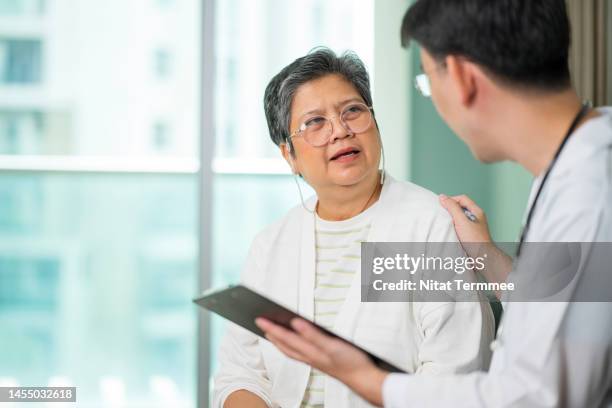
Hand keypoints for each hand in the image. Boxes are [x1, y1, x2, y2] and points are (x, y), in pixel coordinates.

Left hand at [255, 317, 387, 406]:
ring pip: (290, 350)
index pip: (285, 338)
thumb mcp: (332, 345)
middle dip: (271, 333)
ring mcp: (313, 360)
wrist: (363, 379)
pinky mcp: (320, 361)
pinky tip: (293, 342)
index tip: (259, 319)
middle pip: (284, 345)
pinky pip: (298, 353)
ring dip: (278, 341)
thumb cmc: (350, 362)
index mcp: (310, 351)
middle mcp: (309, 357)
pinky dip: (290, 346)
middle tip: (259, 322)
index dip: (272, 328)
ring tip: (271, 332)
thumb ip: (313, 334)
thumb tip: (295, 323)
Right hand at [440, 194, 511, 295]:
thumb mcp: (461, 220)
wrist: (481, 258)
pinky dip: (452, 228)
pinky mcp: (469, 235)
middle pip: (460, 208)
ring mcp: (473, 227)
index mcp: (476, 211)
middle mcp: (475, 218)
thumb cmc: (474, 240)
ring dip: (451, 220)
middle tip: (441, 214)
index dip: (451, 200)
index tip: (441, 205)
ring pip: (459, 218)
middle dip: (450, 210)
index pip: (462, 198)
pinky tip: (449, 232)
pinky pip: (459, 227)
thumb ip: (452, 208)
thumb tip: (442, 197)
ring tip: (444, 224)